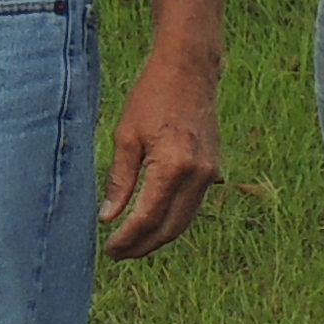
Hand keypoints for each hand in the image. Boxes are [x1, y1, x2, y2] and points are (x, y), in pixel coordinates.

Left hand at [101, 58, 222, 258]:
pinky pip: (193, 206)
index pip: (147, 218)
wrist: (190, 70)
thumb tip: (108, 218)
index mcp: (173, 166)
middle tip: (117, 253)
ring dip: (158, 237)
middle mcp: (197, 175)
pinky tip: (152, 222)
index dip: (127, 239)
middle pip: (169, 228)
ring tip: (132, 243)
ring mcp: (210, 173)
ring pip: (184, 222)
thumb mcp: (126, 136)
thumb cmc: (153, 96)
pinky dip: (173, 219)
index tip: (109, 249)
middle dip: (142, 246)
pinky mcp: (214, 169)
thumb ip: (120, 180)